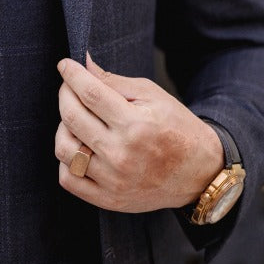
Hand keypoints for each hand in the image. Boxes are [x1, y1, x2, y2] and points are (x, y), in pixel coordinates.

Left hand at [55, 55, 222, 212]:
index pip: (90, 93)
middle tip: (69, 88)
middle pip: (72, 117)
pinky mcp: (108, 199)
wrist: (199, 173)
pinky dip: (66, 161)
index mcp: (136, 124)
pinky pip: (68, 178)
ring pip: (64, 148)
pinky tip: (79, 147)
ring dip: (63, 127)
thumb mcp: (153, 96)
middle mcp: (122, 153)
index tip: (65, 65)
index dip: (71, 74)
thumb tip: (84, 64)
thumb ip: (115, 81)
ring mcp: (113, 179)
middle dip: (65, 94)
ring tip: (76, 119)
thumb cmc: (177, 128)